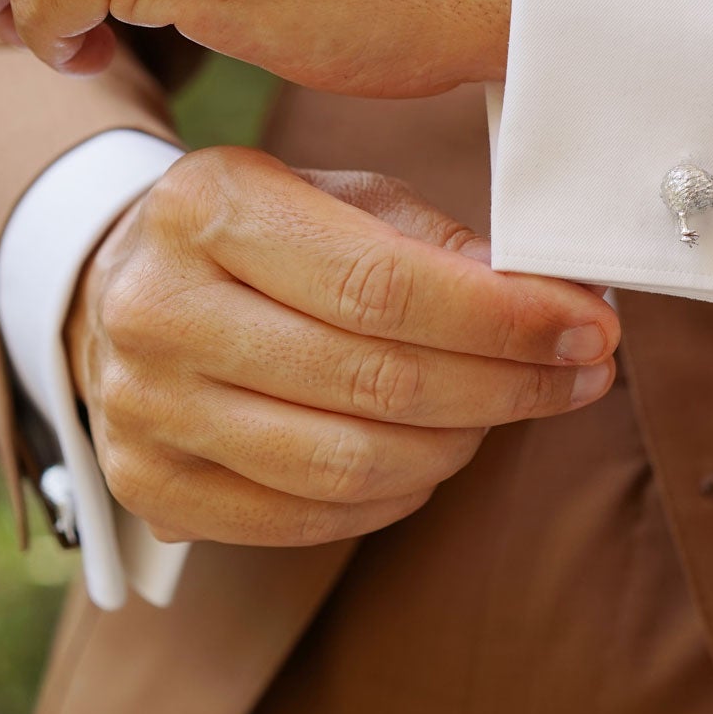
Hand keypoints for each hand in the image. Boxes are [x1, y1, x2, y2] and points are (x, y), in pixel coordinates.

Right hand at [66, 146, 618, 546]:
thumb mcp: (339, 196)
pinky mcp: (150, 487)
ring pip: (346, 462)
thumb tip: (552, 302)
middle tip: (582, 376)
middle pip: (373, 379)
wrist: (121, 291)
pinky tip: (435, 454)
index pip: (383, 284)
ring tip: (508, 411)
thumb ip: (435, 242)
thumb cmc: (263, 237)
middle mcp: (158, 308)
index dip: (504, 319)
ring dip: (459, 445)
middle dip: (506, 384)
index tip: (591, 328)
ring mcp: (143, 408)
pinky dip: (396, 496)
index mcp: (208, 205)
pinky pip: (308, 517)